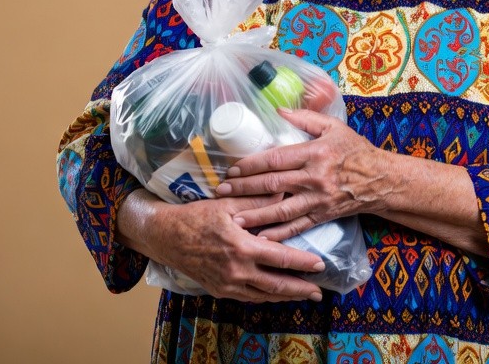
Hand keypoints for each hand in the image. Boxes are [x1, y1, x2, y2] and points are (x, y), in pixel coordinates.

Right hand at [141, 192, 324, 302]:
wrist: (167, 237)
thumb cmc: (198, 216)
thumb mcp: (228, 203)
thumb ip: (257, 199)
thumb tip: (284, 191)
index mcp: (242, 248)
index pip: (280, 259)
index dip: (302, 264)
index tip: (320, 265)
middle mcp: (236, 271)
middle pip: (275, 285)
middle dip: (300, 290)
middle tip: (319, 292)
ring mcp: (227, 284)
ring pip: (263, 295)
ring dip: (285, 296)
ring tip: (304, 296)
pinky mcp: (220, 290)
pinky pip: (248, 297)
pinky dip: (265, 297)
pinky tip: (276, 294)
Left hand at [215, 108, 388, 240]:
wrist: (381, 179)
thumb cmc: (356, 150)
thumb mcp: (334, 127)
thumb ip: (306, 118)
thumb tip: (278, 111)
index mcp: (314, 153)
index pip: (275, 159)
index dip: (251, 165)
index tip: (232, 169)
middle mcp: (313, 177)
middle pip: (272, 184)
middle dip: (244, 189)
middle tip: (221, 192)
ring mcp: (317, 199)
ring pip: (281, 209)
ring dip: (256, 214)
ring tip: (234, 218)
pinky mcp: (322, 215)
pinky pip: (296, 227)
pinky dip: (278, 234)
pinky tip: (261, 238)